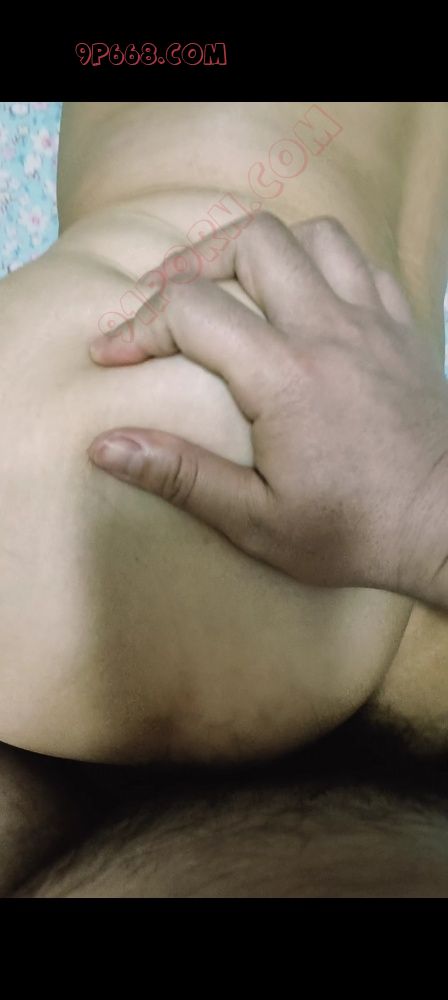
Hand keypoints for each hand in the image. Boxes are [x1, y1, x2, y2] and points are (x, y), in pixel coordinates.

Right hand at [88, 213, 447, 599]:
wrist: (446, 528)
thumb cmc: (355, 532)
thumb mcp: (256, 521)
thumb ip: (181, 476)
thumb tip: (106, 447)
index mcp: (284, 377)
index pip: (191, 310)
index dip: (136, 326)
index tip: (112, 354)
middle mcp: (328, 332)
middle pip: (253, 241)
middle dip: (195, 260)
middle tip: (167, 299)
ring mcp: (372, 323)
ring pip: (314, 234)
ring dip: (264, 250)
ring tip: (237, 287)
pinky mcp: (402, 330)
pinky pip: (362, 264)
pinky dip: (323, 265)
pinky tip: (306, 301)